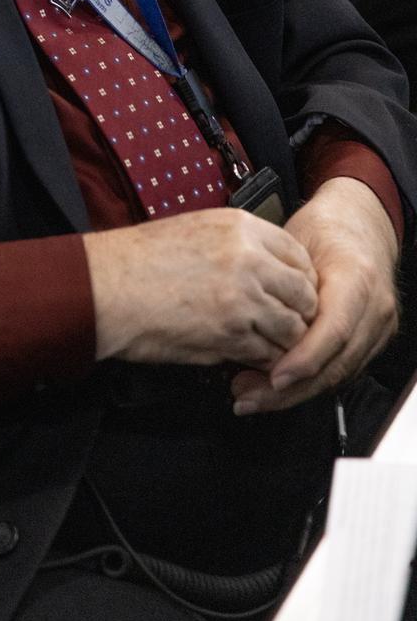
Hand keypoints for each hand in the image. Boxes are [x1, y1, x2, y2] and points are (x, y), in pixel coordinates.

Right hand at [83, 208, 318, 367]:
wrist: (108, 287)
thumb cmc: (139, 260)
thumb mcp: (194, 229)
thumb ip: (236, 243)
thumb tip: (264, 264)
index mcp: (240, 228)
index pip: (298, 255)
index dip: (300, 278)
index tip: (292, 291)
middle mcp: (248, 259)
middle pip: (305, 293)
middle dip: (299, 312)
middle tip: (284, 322)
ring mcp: (243, 299)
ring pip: (293, 328)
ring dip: (283, 340)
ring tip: (265, 342)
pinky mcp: (232, 335)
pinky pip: (268, 353)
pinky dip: (263, 360)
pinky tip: (248, 355)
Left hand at [231, 176, 398, 415]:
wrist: (361, 223)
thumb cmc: (326, 227)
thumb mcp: (295, 241)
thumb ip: (278, 279)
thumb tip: (242, 311)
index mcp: (357, 278)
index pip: (334, 330)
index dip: (304, 359)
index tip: (272, 377)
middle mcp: (374, 309)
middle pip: (336, 363)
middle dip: (290, 389)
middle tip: (247, 397)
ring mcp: (377, 329)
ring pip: (338, 376)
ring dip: (294, 393)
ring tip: (252, 397)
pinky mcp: (372, 341)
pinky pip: (339, 370)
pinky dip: (307, 383)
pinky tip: (275, 387)